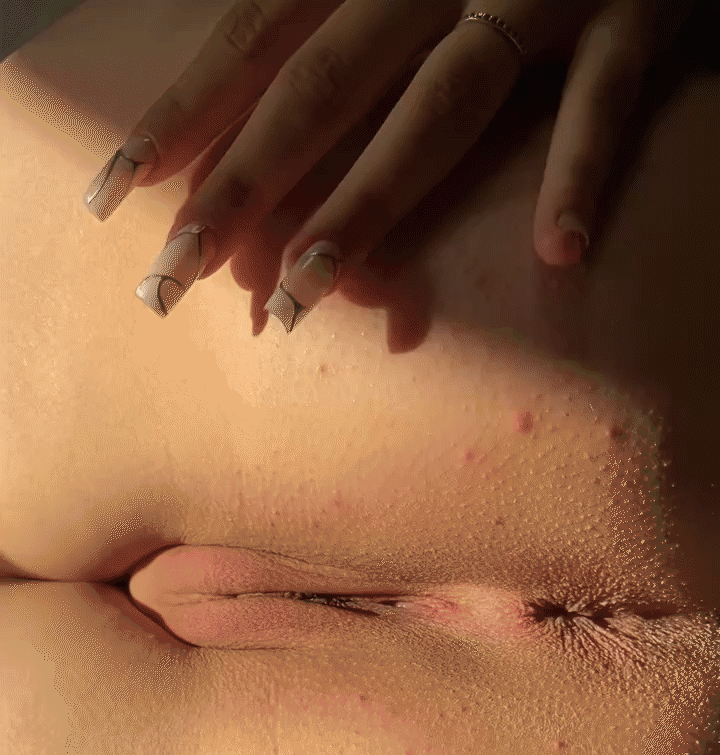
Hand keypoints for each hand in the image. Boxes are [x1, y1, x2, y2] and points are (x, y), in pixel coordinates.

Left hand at [85, 0, 695, 328]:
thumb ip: (331, 13)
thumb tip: (247, 107)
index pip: (255, 37)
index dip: (184, 114)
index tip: (115, 196)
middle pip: (321, 85)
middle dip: (240, 185)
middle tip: (173, 279)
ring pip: (442, 103)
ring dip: (371, 199)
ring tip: (306, 288)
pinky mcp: (636, 15)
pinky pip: (605, 100)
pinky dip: (581, 171)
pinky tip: (555, 254)